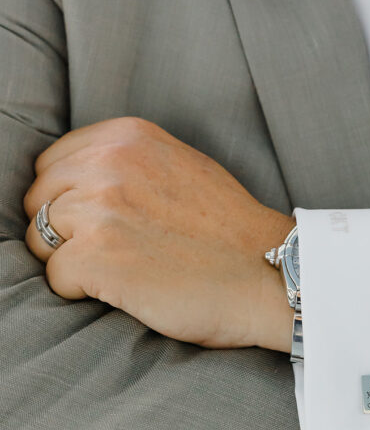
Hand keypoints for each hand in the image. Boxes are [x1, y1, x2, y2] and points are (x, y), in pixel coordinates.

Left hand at [23, 116, 294, 349]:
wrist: (270, 277)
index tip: (98, 224)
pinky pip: (55, 277)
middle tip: (109, 254)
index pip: (53, 164)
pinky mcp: (98, 258)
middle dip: (63, 230)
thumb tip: (82, 179)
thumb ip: (131, 164)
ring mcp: (100, 211)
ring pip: (39, 239)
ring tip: (118, 273)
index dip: (68, 199)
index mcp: (127, 138)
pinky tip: (122, 291)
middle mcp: (108, 165)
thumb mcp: (183, 169)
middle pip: (39, 200)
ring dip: (71, 261)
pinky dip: (80, 291)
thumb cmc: (232, 234)